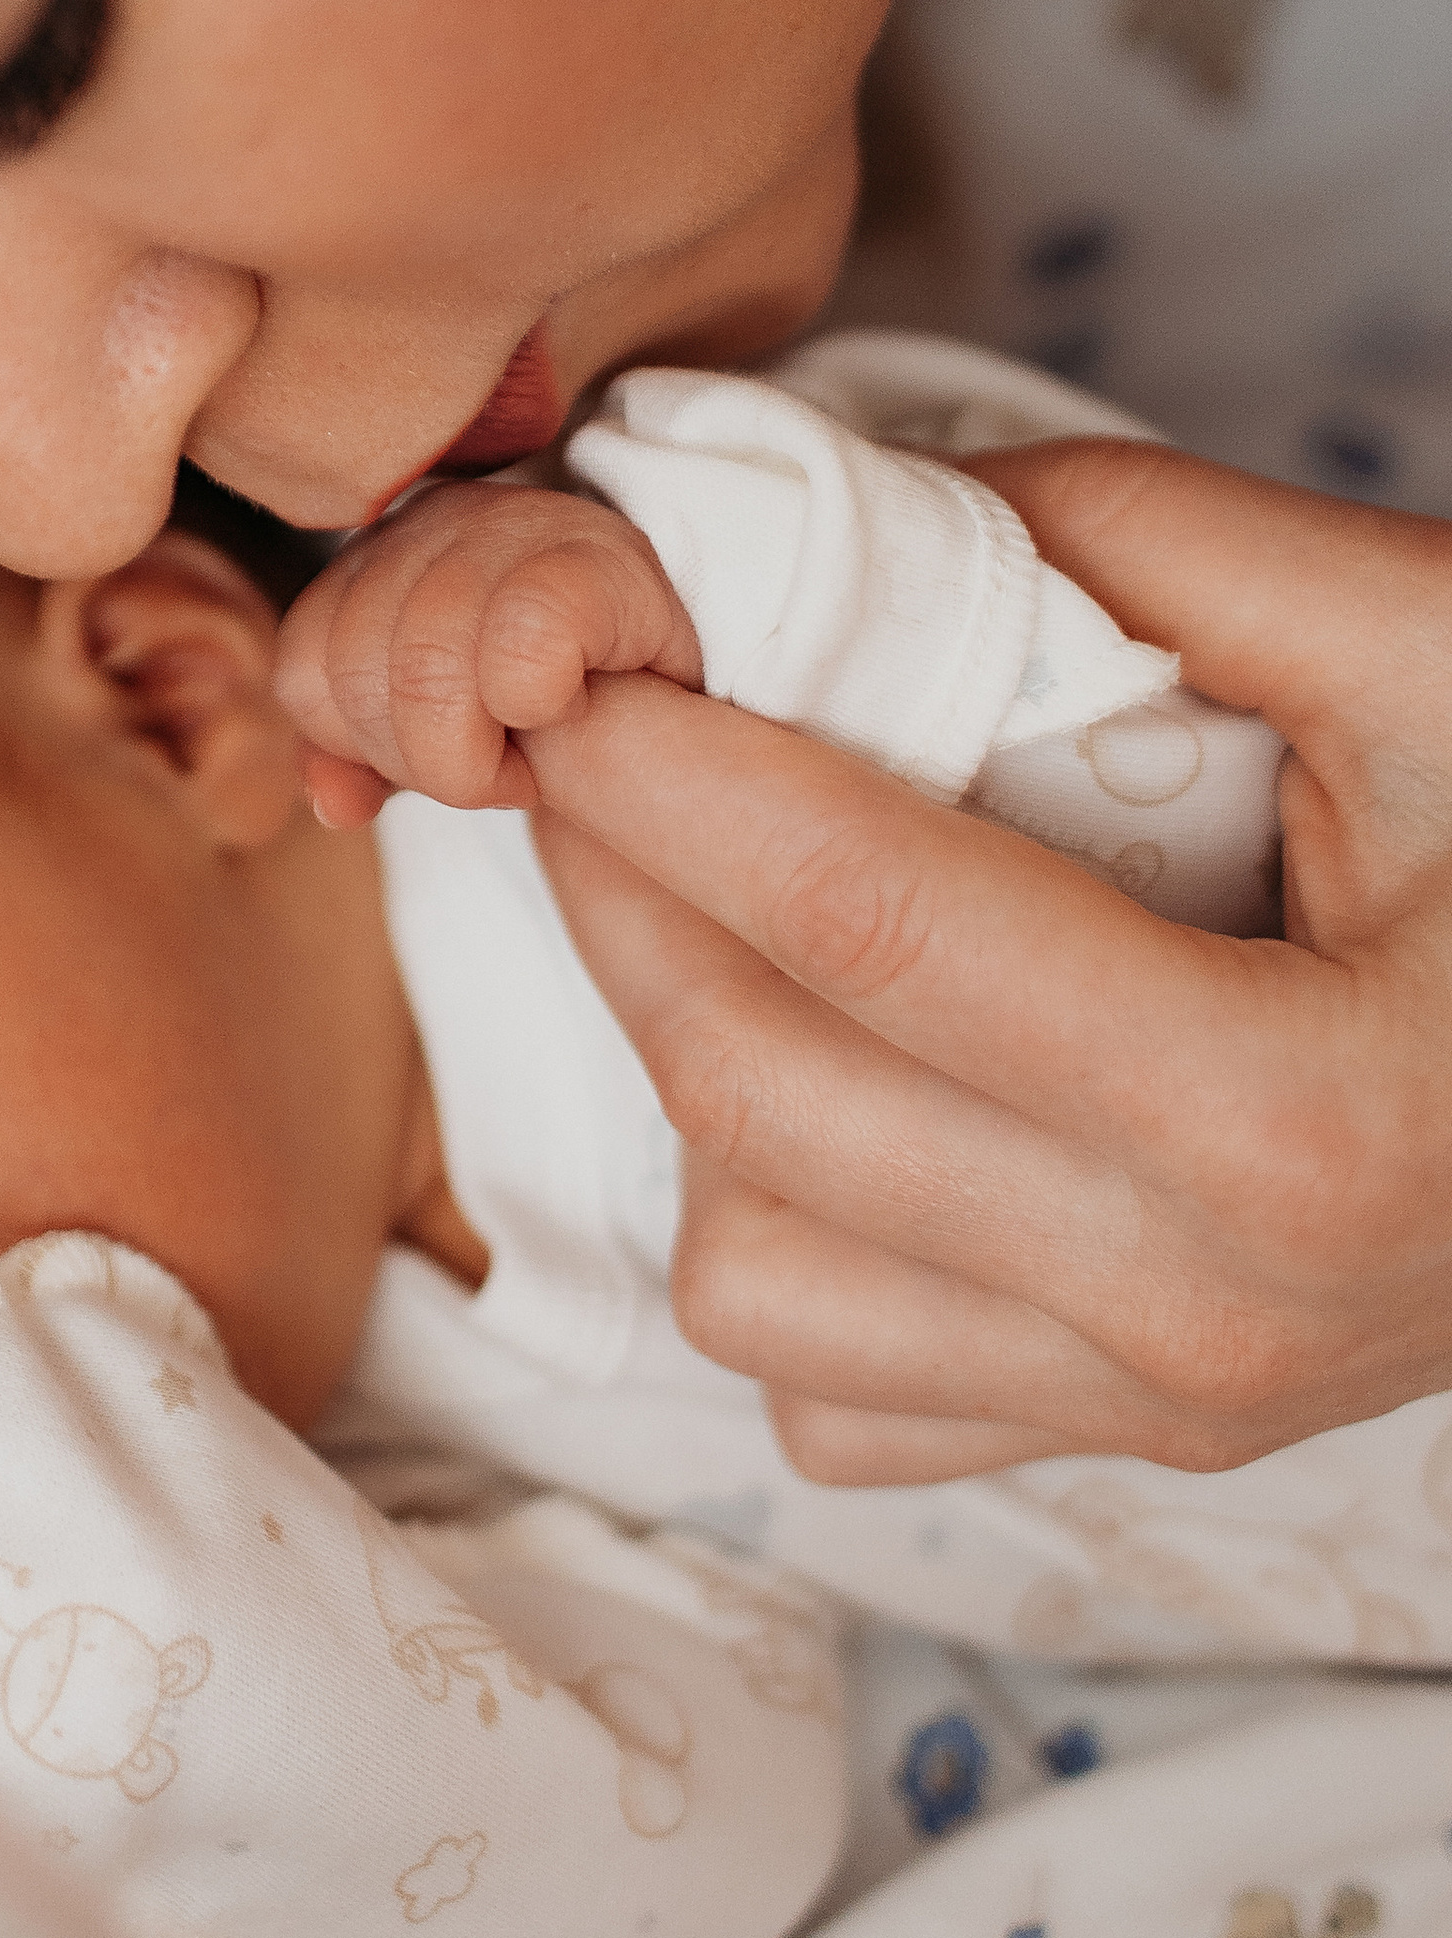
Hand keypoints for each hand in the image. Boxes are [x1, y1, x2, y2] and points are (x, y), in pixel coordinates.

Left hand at [273, 482, 702, 830]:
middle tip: (500, 766)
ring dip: (479, 760)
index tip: (444, 750)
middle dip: (428, 764)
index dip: (365, 745)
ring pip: (427, 672)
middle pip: (361, 676)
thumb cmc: (541, 700)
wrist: (668, 680)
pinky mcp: (590, 556)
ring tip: (533, 751)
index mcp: (370, 558)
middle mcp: (426, 521)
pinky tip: (574, 710)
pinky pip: (520, 657)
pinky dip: (538, 712)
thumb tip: (331, 806)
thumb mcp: (433, 734)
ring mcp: (508, 523)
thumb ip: (359, 761)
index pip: (305, 671)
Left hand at [514, 439, 1451, 1479]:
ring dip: (679, 1066)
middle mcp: (1209, 1309)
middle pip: (760, 1092)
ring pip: (750, 1274)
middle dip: (613, 885)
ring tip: (707, 896)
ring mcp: (1167, 1403)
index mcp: (1294, 1115)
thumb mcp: (1433, 643)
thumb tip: (837, 498)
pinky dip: (779, 1232)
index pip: (861, 918)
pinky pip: (834, 1391)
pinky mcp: (1141, 1438)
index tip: (572, 657)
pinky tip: (843, 1069)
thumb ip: (1134, 541)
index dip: (668, 768)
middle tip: (578, 729)